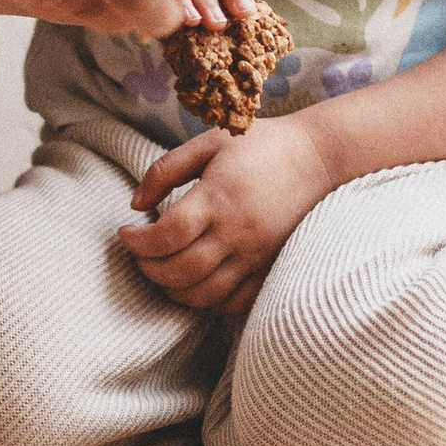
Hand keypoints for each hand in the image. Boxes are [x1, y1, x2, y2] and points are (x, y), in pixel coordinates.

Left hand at [121, 112, 339, 317]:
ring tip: (161, 270)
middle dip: (148, 269)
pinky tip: (195, 282)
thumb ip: (166, 170)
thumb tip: (136, 205)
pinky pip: (233, 302)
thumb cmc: (261, 146)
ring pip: (204, 295)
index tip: (125, 233)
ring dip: (173, 290)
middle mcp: (236, 233)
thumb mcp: (210, 143)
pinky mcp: (268, 268)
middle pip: (181, 271)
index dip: (137, 242)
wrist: (320, 159)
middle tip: (139, 255)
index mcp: (218, 199)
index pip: (167, 235)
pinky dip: (207, 301)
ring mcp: (255, 256)